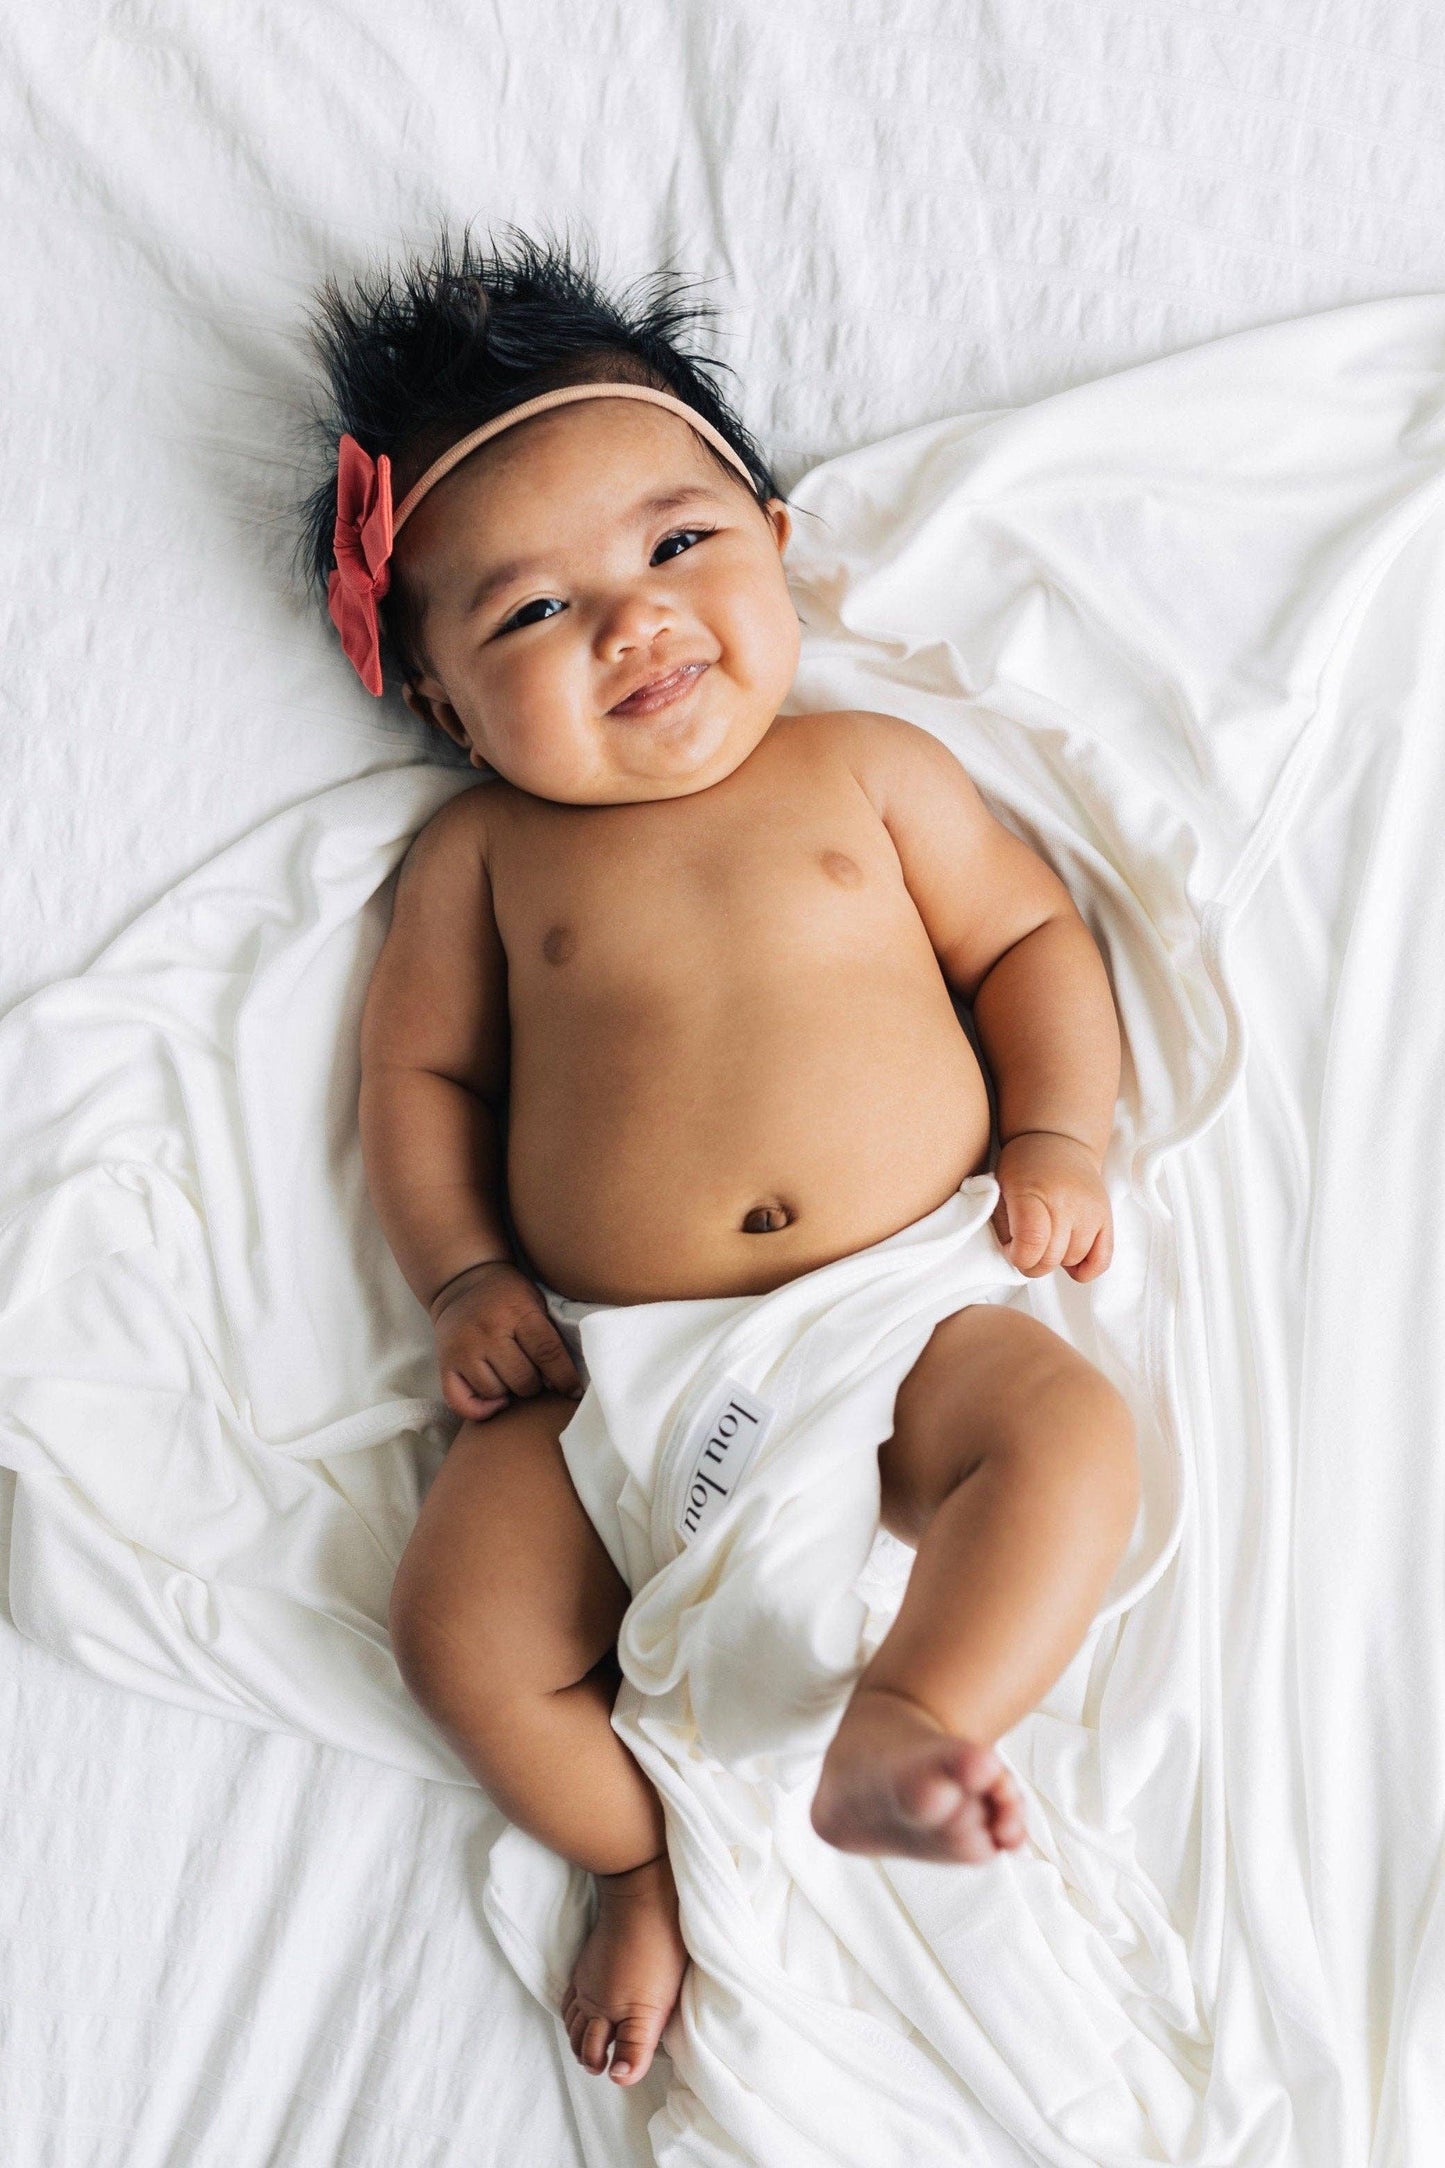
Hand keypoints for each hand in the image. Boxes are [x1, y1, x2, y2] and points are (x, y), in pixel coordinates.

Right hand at [429, 1259, 584, 1420]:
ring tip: (511, 1378)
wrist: (462, 1282)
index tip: (573, 1391)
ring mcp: (463, 1350)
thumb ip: (548, 1334)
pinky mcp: (445, 1364)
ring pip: (495, 1392)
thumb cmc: (508, 1296)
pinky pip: (461, 1403)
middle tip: (535, 1377)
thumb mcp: (535, 1301)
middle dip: (535, 1385)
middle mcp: (488, 1332)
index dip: (564, 1377)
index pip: (547, 1352)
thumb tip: (567, 1380)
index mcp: (517, 1313)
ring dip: (509, 1392)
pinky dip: (480, 1410)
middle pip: (522, 1379)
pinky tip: (495, 1399)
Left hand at [991, 1132, 1113, 1280]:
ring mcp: (1090, 1210)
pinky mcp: (1107, 1217)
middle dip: (1032, 1263)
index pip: (1031, 1243)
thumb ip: (1005, 1227)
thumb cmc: (1022, 1169)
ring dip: (1056, 1259)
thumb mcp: (999, 1190)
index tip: (1012, 1249)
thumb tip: (1020, 1259)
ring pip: (1072, 1261)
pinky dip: (1084, 1269)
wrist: (1057, 1142)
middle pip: (1051, 1258)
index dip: (1018, 1257)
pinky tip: (1069, 1257)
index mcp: (1032, 1193)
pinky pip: (1101, 1262)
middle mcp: (1066, 1202)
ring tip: (1047, 1239)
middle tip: (1026, 1247)